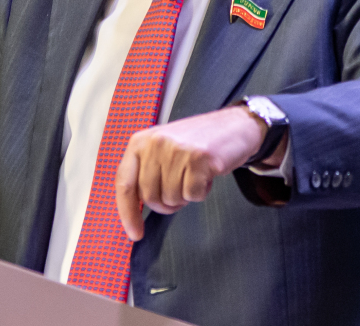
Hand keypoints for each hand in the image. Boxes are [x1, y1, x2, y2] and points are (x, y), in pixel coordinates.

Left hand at [114, 105, 280, 240]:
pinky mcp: (198, 158)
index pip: (125, 183)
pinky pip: (192, 195)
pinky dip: (201, 192)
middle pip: (150, 197)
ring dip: (185, 195)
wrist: (235, 125)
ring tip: (194, 175)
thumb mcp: (163, 148)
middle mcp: (156, 143)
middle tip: (180, 190)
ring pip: (171, 198)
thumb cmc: (198, 141)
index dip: (127, 212)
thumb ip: (146, 171)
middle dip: (166, 203)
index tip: (134, 233)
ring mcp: (177, 150)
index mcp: (140, 141)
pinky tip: (206, 175)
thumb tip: (133, 209)